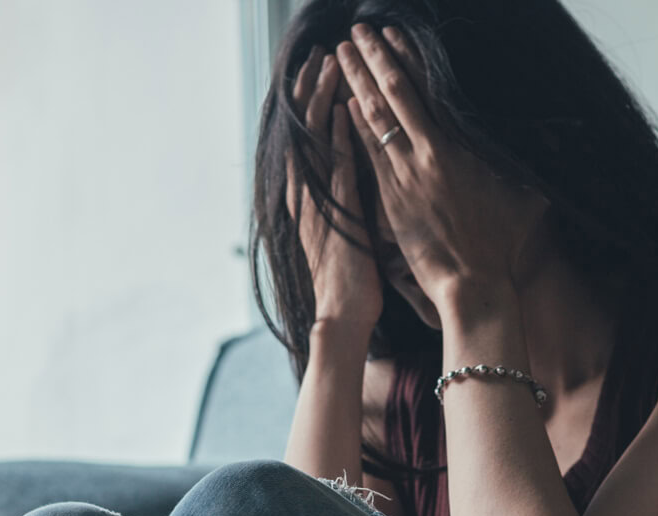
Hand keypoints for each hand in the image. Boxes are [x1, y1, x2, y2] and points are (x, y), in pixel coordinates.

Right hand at [288, 46, 383, 329]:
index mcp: (306, 198)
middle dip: (310, 91)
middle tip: (317, 57)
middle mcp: (305, 196)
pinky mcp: (336, 213)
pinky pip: (336, 167)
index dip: (307, 104)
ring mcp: (318, 203)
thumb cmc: (349, 281)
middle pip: (303, 130)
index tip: (314, 73)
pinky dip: (339, 137)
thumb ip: (343, 203)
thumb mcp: (343, 232)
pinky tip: (344, 111)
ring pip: (315, 141)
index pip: (303, 139)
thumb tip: (355, 181)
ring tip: (328, 67)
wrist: (342, 316)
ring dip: (322, 102)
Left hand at [337, 24, 549, 315]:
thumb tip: (545, 145)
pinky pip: (367, 152)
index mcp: (459, 146)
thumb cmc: (501, 244)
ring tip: (341, 55)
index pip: (427, 89)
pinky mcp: (389, 198)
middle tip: (356, 32)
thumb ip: (520, 164)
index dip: (406, 57)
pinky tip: (343, 103)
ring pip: (374, 118)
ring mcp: (405, 175)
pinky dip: (353, 125)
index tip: (391, 33)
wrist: (473, 283)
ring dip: (356, 83)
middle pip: (395, 94)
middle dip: (373, 58)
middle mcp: (428, 153)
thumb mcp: (524, 195)